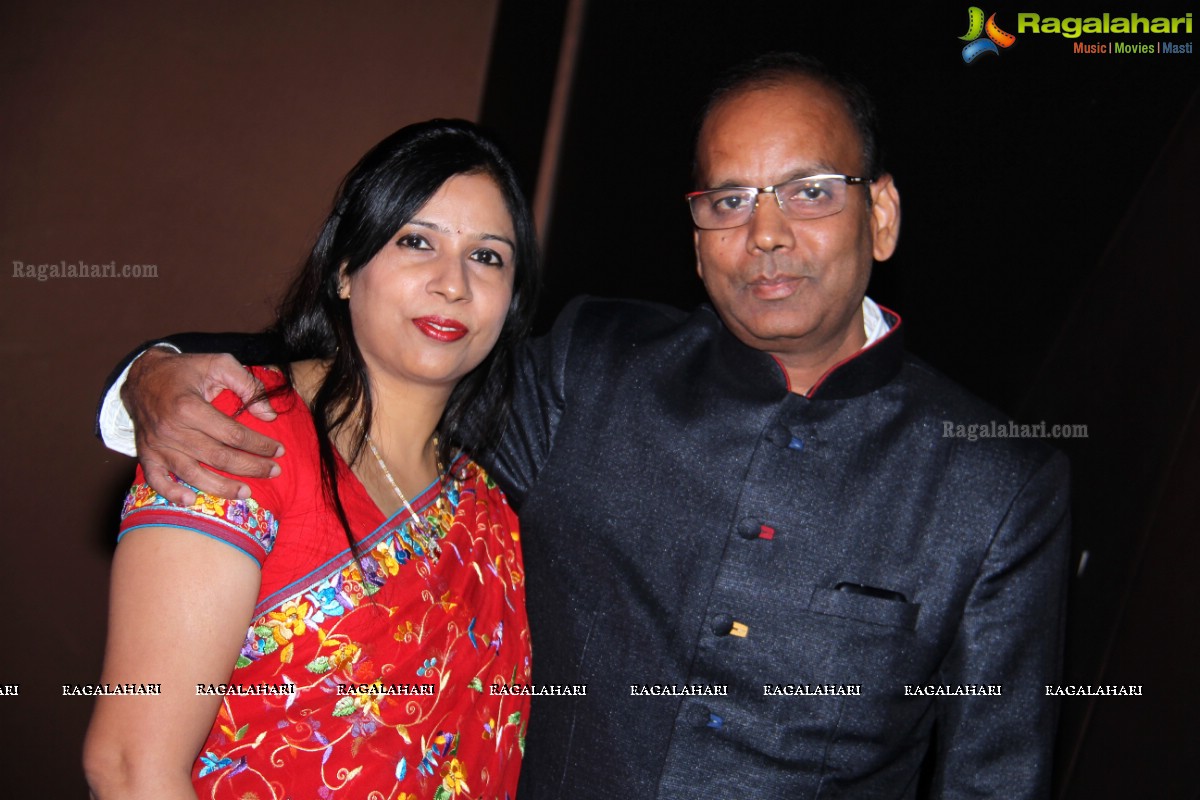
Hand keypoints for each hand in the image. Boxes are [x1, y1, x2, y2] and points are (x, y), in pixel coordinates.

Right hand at [123, 349, 283, 503]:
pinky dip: (172, 493)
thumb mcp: (219, 363)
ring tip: (246, 492)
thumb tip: (269, 415)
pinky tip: (191, 501)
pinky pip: (157, 480)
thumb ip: (247, 384)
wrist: (142, 375)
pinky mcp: (146, 454)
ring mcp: (157, 445)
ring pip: (193, 474)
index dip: (260, 445)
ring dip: (222, 487)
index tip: (279, 450)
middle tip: (274, 472)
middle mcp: (172, 429)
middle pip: (218, 457)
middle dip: (251, 467)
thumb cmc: (185, 370)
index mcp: (190, 407)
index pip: (233, 434)